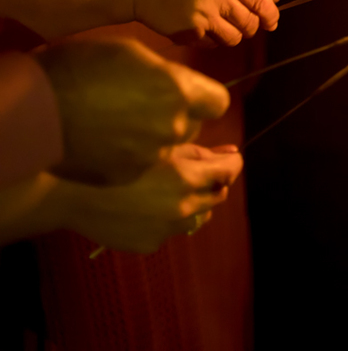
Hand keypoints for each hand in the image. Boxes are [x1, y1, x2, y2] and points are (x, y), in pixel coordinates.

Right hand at [34, 39, 228, 185]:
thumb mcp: (130, 55)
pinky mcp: (128, 178)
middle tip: (146, 111)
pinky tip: (107, 148)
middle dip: (177, 120)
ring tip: (122, 130)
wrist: (30, 111)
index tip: (190, 97)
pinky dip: (132, 162)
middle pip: (193, 128)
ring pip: (170, 153)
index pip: (218, 102)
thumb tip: (181, 82)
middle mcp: (173, 127)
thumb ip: (167, 73)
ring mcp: (151, 158)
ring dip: (156, 144)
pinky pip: (144, 172)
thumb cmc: (77, 70)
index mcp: (179, 91)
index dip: (203, 100)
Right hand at [60, 143, 241, 253]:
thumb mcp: (161, 147)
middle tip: (193, 173)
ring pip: (197, 216)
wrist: (71, 193)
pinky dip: (165, 220)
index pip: (232, 170)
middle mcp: (183, 206)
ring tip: (164, 192)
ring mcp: (167, 229)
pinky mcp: (150, 244)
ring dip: (191, 204)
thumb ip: (201, 152)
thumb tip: (233, 153)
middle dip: (212, 183)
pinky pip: (170, 231)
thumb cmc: (118, 159)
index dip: (231, 162)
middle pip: (218, 195)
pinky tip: (143, 208)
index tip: (226, 158)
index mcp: (188, 177)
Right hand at [116, 0, 279, 45]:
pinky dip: (212, 40)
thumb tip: (263, 10)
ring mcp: (201, 16)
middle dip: (253, 26)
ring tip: (224, 25)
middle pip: (250, 22)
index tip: (272, 20)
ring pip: (234, 37)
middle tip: (248, 24)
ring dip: (234, 34)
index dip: (271, 14)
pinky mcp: (186, 33)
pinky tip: (202, 28)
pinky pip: (211, 44)